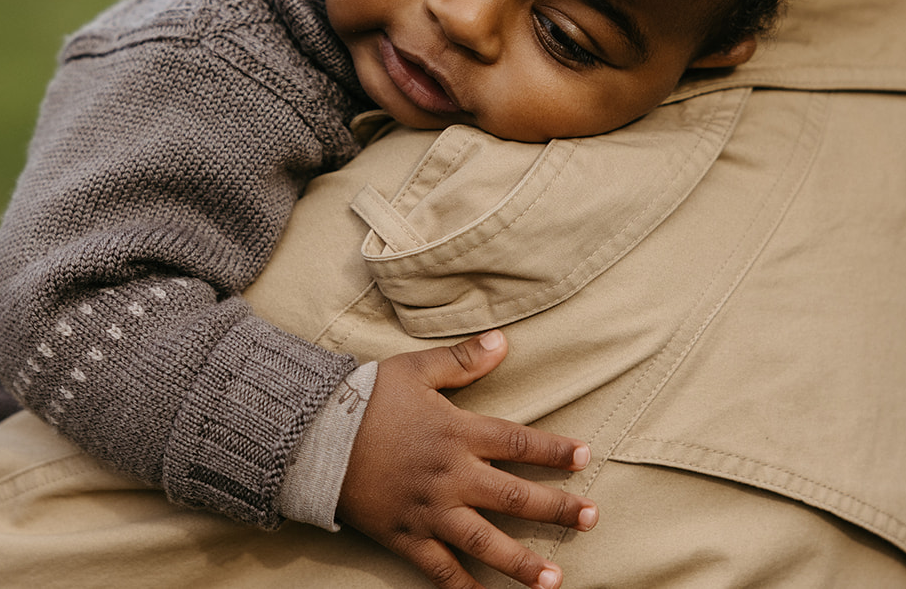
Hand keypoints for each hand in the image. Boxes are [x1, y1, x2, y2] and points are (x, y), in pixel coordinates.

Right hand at [337, 331, 597, 588]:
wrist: (311, 437)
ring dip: (521, 562)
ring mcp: (427, 510)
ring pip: (484, 541)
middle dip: (557, 508)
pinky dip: (463, 588)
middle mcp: (449, 475)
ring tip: (554, 579)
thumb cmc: (364, 398)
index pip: (518, 442)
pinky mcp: (404, 536)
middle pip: (513, 496)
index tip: (586, 457)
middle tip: (593, 518)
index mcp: (456, 432)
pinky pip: (439, 569)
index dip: (554, 450)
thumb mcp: (415, 370)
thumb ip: (462, 360)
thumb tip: (503, 341)